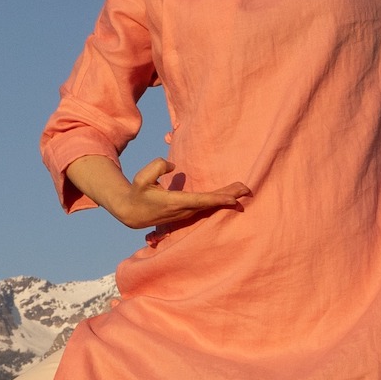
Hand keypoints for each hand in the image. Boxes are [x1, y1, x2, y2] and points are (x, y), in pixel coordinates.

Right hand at [68, 154, 250, 230]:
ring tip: (243, 188)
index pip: (200, 200)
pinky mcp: (188, 212)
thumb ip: (157, 167)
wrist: (133, 213)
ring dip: (227, 196)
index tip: (233, 199)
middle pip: (211, 203)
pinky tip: (230, 195)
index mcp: (174, 202)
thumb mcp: (141, 177)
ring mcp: (187, 213)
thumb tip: (174, 166)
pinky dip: (219, 199)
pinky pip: (207, 205)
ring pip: (211, 205)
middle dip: (229, 196)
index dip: (217, 199)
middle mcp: (184, 210)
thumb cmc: (138, 192)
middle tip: (247, 189)